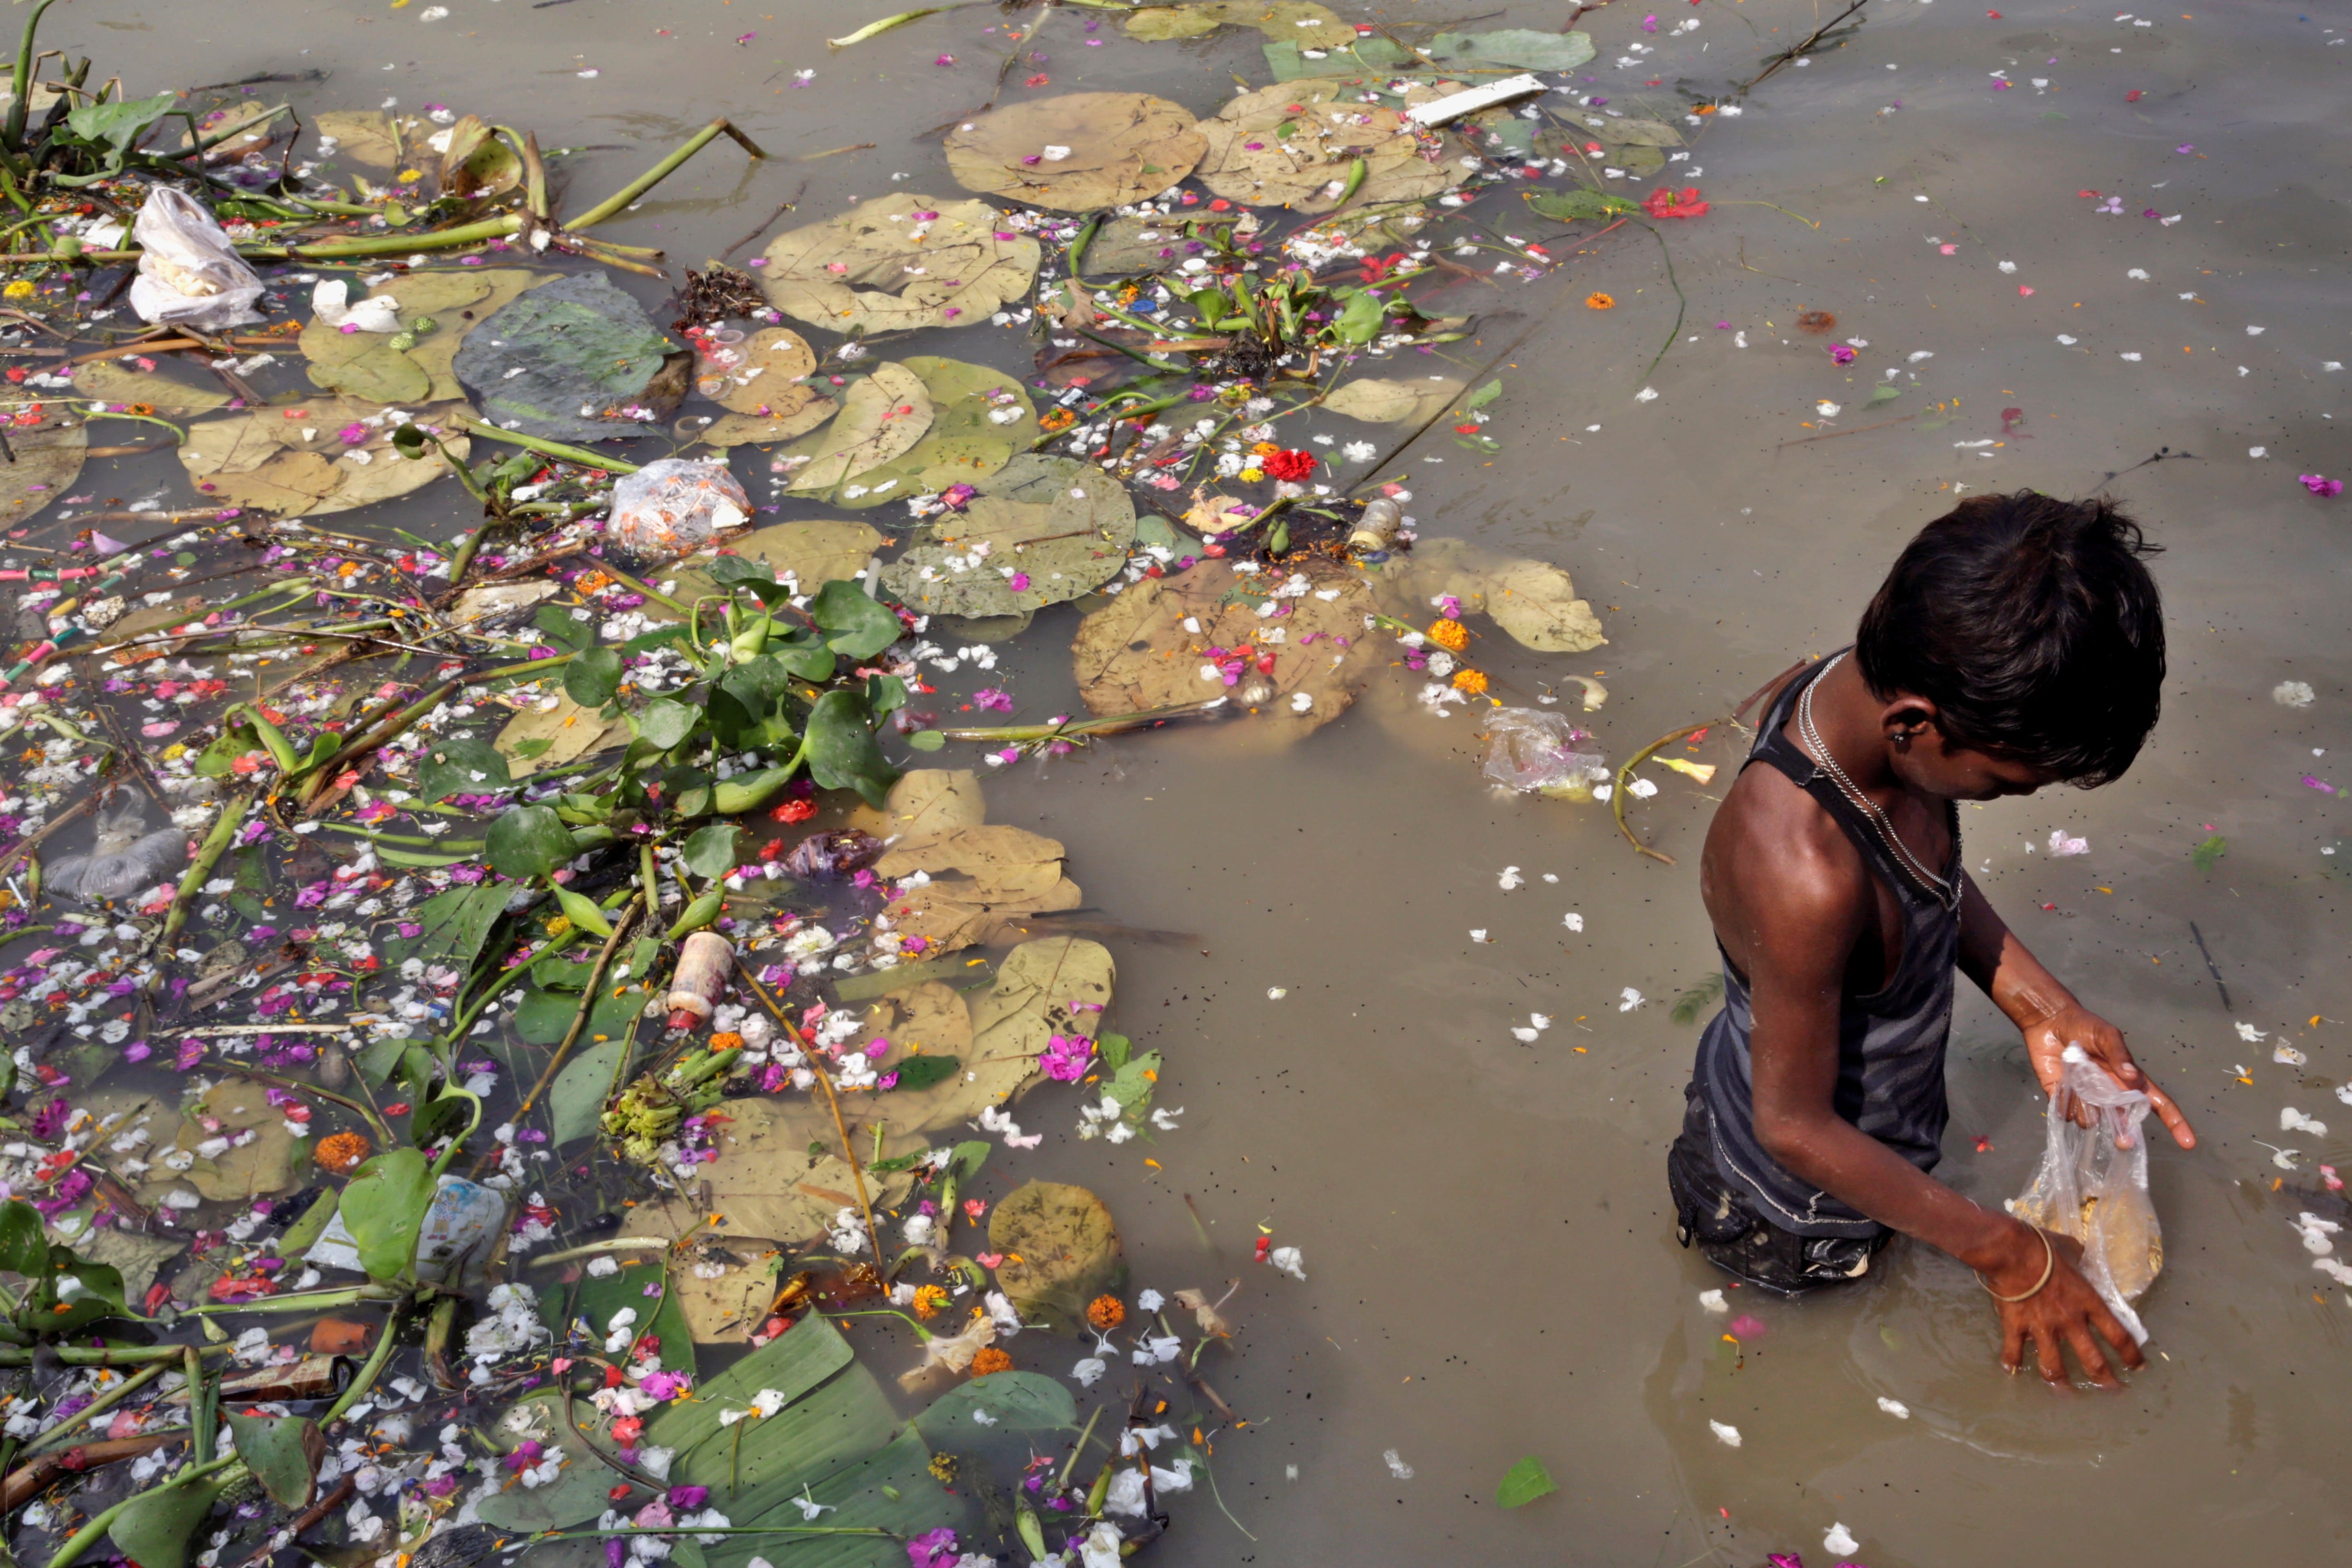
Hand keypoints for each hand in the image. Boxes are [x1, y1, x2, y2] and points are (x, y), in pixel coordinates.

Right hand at [1990, 1226, 2144, 1385]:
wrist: (2010, 1250)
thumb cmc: (2044, 1247)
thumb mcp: (2071, 1249)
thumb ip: (2079, 1257)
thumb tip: (2079, 1254)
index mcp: (2088, 1302)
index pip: (2118, 1336)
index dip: (2131, 1356)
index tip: (2137, 1367)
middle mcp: (2069, 1321)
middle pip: (2092, 1361)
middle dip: (2104, 1381)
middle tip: (2111, 1391)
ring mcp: (2041, 1327)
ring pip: (2054, 1367)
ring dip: (2060, 1384)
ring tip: (2064, 1394)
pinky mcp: (2016, 1325)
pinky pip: (2013, 1350)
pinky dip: (2012, 1362)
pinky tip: (2011, 1370)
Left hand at [2021, 999, 2195, 1149]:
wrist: (2048, 1021)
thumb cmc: (2084, 1025)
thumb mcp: (2106, 1034)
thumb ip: (2119, 1054)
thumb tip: (2132, 1076)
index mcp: (2128, 1081)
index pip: (2156, 1104)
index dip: (2175, 1122)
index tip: (2189, 1143)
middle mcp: (2109, 1095)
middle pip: (2124, 1124)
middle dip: (2125, 1134)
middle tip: (2122, 1140)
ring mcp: (2086, 1100)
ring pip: (2092, 1121)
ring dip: (2087, 1109)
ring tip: (2077, 1082)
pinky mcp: (2062, 1100)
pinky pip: (2067, 1115)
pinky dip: (2065, 1104)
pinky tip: (2060, 1085)